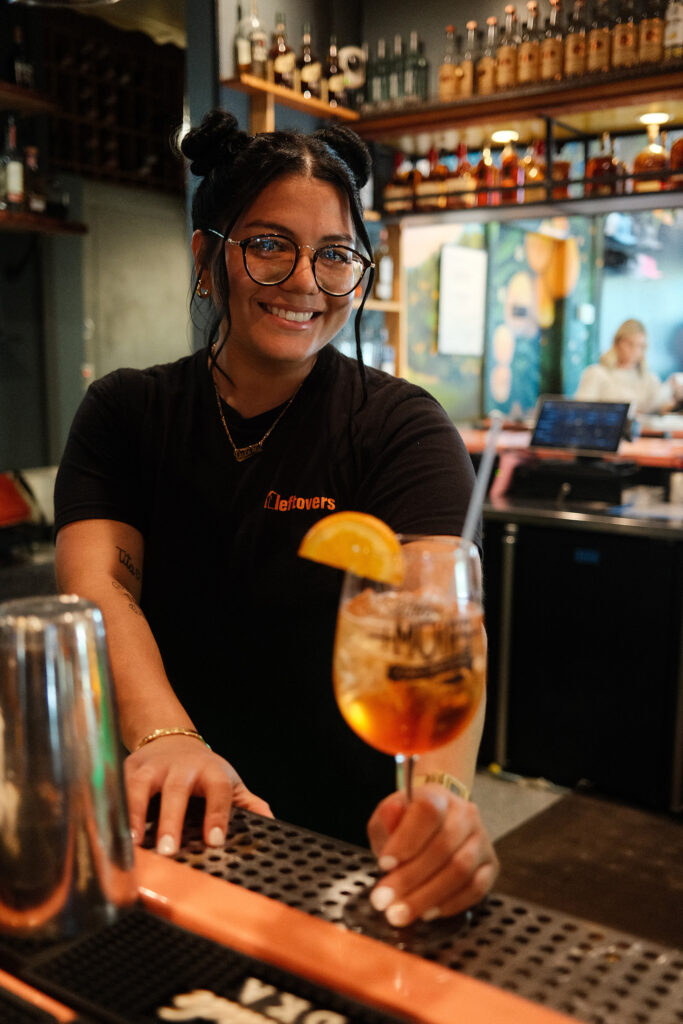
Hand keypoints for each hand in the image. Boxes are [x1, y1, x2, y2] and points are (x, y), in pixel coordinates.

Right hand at [124, 736, 271, 855]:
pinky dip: (116, 810)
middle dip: (172, 820)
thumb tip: (271, 824)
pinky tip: (114, 833)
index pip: (218, 790)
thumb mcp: (229, 782)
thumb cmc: (204, 771)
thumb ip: (248, 804)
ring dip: (136, 814)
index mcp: (211, 771)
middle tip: (170, 850)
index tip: (215, 842)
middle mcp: (182, 766)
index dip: (217, 814)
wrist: (172, 740)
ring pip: (143, 787)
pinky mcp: (130, 768)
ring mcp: (154, 766)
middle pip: (177, 790)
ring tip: (134, 844)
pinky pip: (120, 790)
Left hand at [366, 783, 498, 926]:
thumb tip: (390, 817)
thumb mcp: (388, 816)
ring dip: (427, 896)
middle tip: (384, 901)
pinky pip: (476, 889)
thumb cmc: (408, 822)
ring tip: (401, 913)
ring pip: (461, 871)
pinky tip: (427, 912)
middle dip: (410, 879)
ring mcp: (481, 840)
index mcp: (438, 796)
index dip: (406, 840)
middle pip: (444, 847)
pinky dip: (450, 904)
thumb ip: (387, 819)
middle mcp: (465, 814)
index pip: (428, 812)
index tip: (384, 864)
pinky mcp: (490, 865)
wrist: (435, 823)